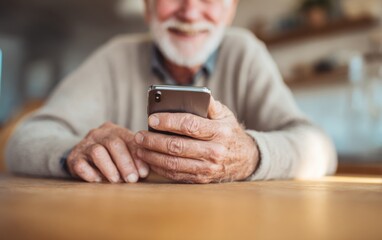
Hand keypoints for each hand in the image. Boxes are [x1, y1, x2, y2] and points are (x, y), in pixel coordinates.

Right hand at [67, 122, 148, 182]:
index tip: (144, 173)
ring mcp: (85, 144)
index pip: (129, 140)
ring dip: (109, 168)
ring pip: (97, 152)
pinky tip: (99, 181)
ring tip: (116, 180)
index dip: (138, 157)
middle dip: (125, 163)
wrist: (83, 157)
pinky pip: (81, 165)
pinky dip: (91, 174)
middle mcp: (100, 134)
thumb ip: (137, 160)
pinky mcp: (74, 157)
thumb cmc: (112, 158)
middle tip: (132, 179)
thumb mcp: (126, 154)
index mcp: (116, 131)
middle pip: (114, 144)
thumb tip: (145, 172)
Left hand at [134, 97, 258, 182]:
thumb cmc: (230, 132)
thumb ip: (210, 104)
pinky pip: (177, 176)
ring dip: (153, 156)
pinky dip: (160, 168)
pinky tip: (150, 160)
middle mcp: (214, 152)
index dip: (168, 122)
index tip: (151, 118)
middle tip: (138, 135)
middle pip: (177, 146)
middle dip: (154, 140)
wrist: (246, 159)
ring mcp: (208, 168)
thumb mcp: (225, 115)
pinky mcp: (202, 179)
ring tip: (139, 148)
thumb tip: (197, 93)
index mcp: (219, 132)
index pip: (190, 125)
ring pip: (174, 164)